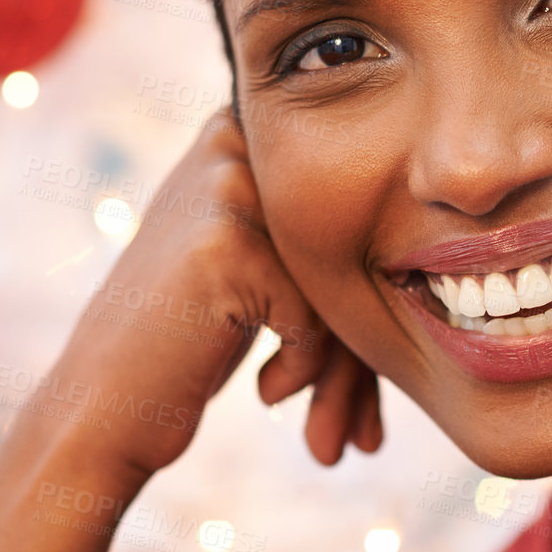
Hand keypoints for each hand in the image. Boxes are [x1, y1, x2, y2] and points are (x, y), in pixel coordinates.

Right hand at [0, 110, 379, 551]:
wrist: (104, 402)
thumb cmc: (187, 338)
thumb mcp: (244, 250)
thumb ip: (312, 217)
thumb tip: (448, 225)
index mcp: (238, 129)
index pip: (349, 196)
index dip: (370, 290)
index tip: (364, 376)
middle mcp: (229, 142)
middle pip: (350, 236)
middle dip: (363, 340)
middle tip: (360, 422)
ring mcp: (224, 188)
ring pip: (341, 277)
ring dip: (343, 365)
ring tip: (328, 422)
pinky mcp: (227, 243)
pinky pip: (316, 313)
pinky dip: (306, 364)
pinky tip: (269, 391)